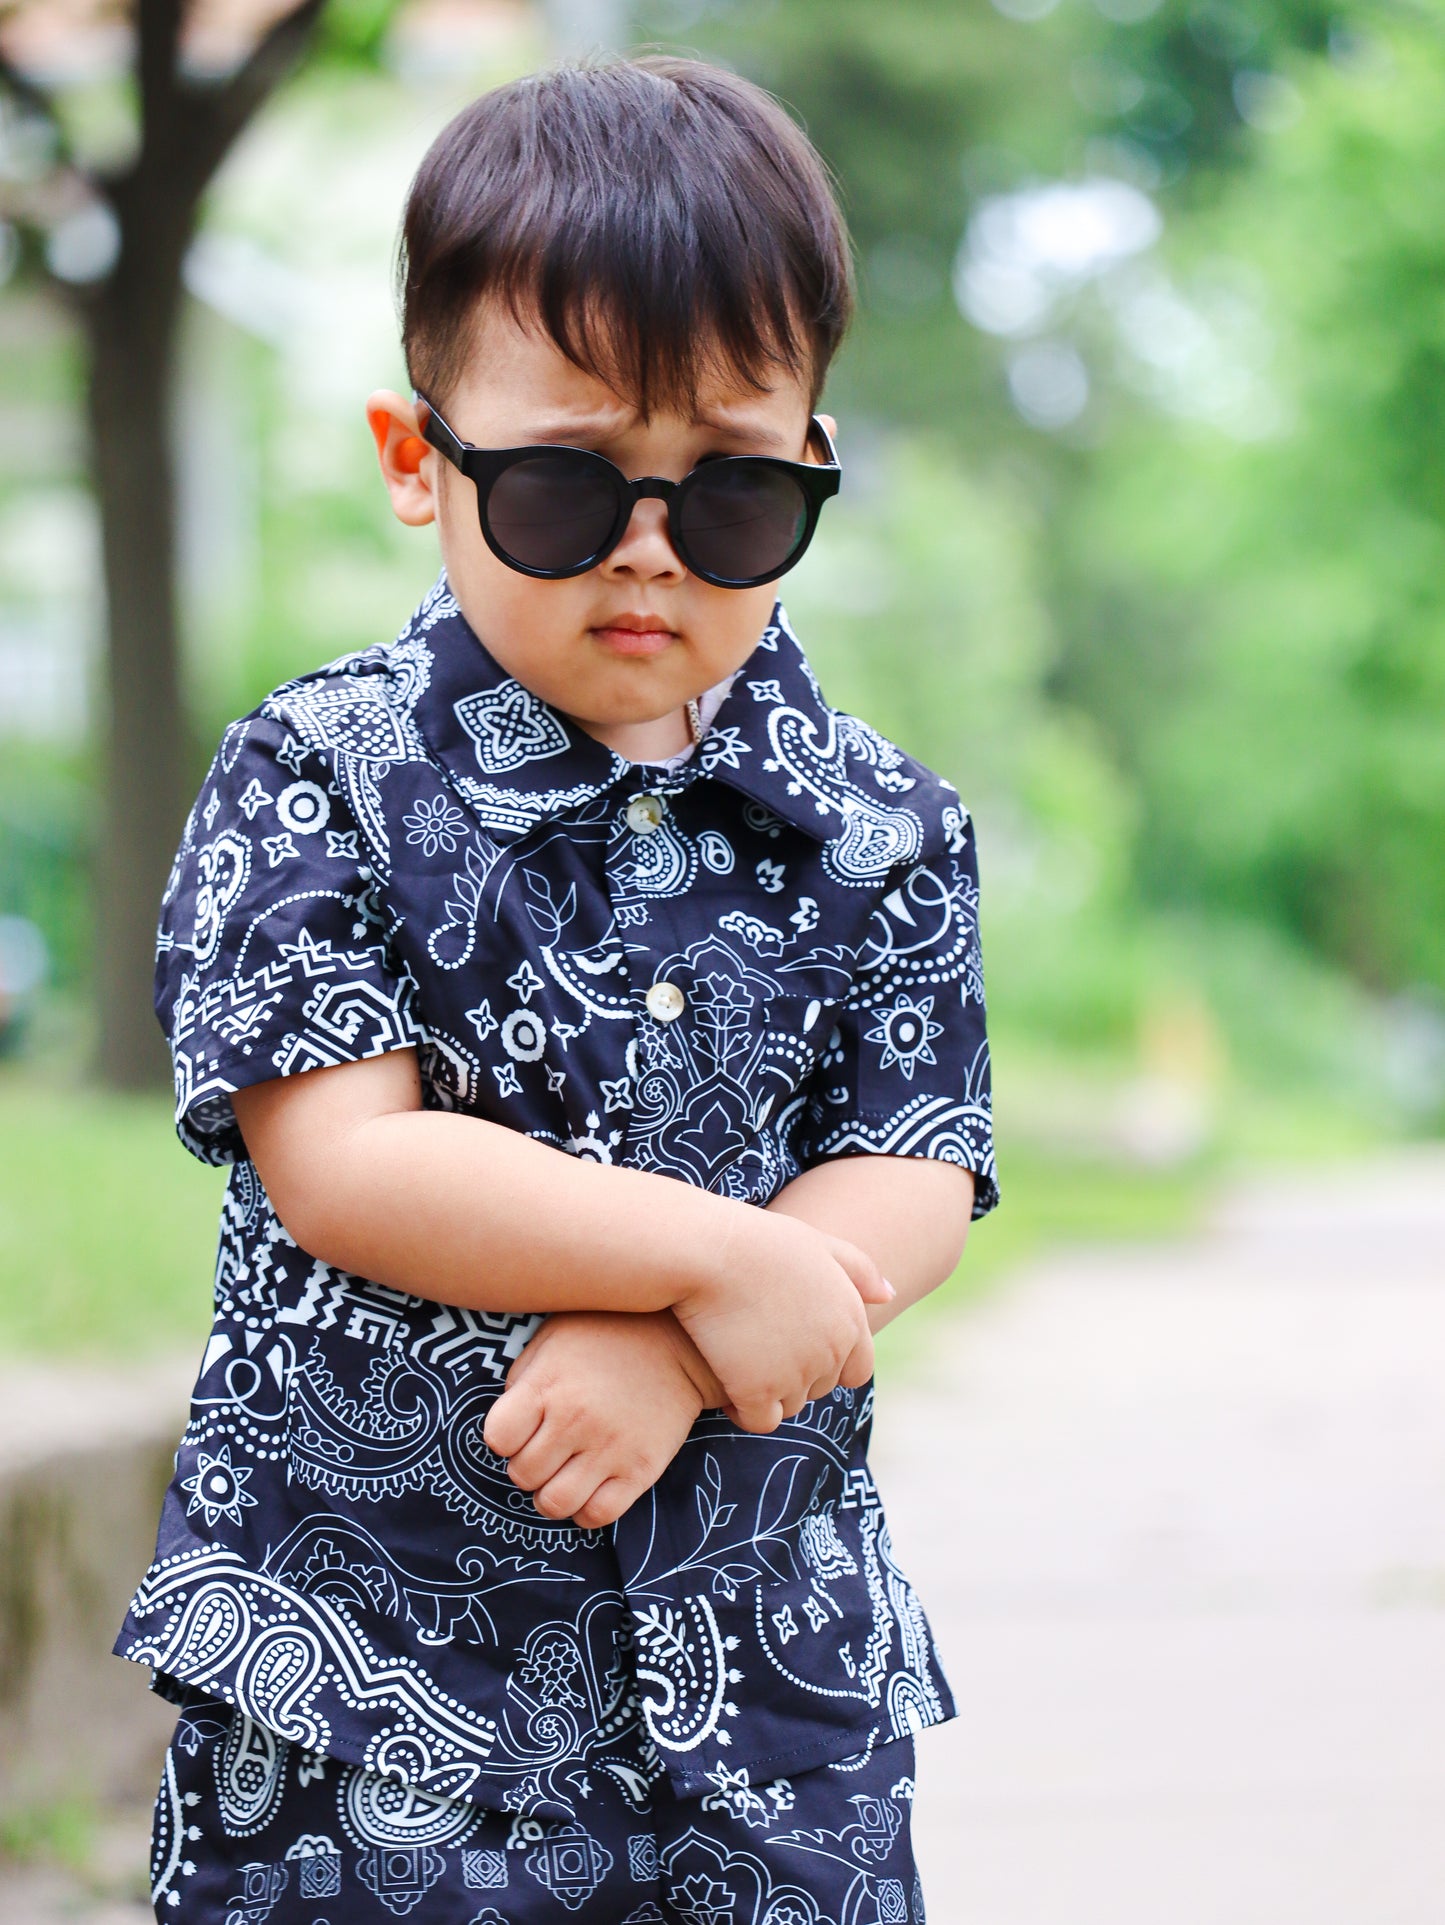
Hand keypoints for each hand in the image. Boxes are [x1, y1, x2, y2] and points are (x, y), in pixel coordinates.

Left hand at [481, 1311, 723, 1528]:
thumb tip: (507, 1427)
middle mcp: (575, 1420)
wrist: (679, 1342)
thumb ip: (522, 1380)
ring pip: (554, 1503)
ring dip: (550, 1494)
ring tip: (562, 1474)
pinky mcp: (641, 1469)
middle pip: (523, 1474)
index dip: (504, 1436)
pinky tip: (589, 1487)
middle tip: (545, 1449)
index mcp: (548, 1385)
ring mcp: (610, 1448)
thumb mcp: (552, 1339)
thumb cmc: (606, 1336)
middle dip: (527, 1465)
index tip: (519, 1428)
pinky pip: (598, 1515)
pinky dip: (585, 1511)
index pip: (497, 1437)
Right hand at [674, 1208, 891, 1434]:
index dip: (828, 1364)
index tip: (795, 1347)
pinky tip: (726, 1387)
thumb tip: (889, 1295)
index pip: (856, 1370)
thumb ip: (858, 1269)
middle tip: (759, 1349)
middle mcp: (831, 1351)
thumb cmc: (760, 1242)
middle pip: (820, 1388)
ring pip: (791, 1405)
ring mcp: (796, 1374)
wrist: (710, 1251)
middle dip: (796, 1377)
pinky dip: (744, 1410)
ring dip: (769, 1393)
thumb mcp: (817, 1243)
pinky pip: (760, 1421)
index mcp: (850, 1320)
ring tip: (739, 1363)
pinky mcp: (758, 1391)